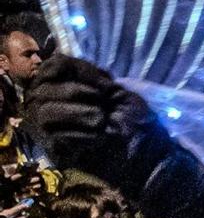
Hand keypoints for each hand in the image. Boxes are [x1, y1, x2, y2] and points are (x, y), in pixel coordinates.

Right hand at [23, 56, 172, 191]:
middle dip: (74, 92)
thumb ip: (84, 72)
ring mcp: (48, 131)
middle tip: (102, 104)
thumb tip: (59, 60)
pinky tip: (99, 137)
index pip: (49, 68)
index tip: (104, 82)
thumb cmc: (133, 120)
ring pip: (44, 113)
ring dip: (77, 113)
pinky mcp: (57, 152)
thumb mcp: (113, 89)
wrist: (149, 156)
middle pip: (40, 90)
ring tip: (101, 120)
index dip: (74, 69)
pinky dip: (81, 134)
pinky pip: (55, 137)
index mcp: (62, 88)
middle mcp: (48, 107)